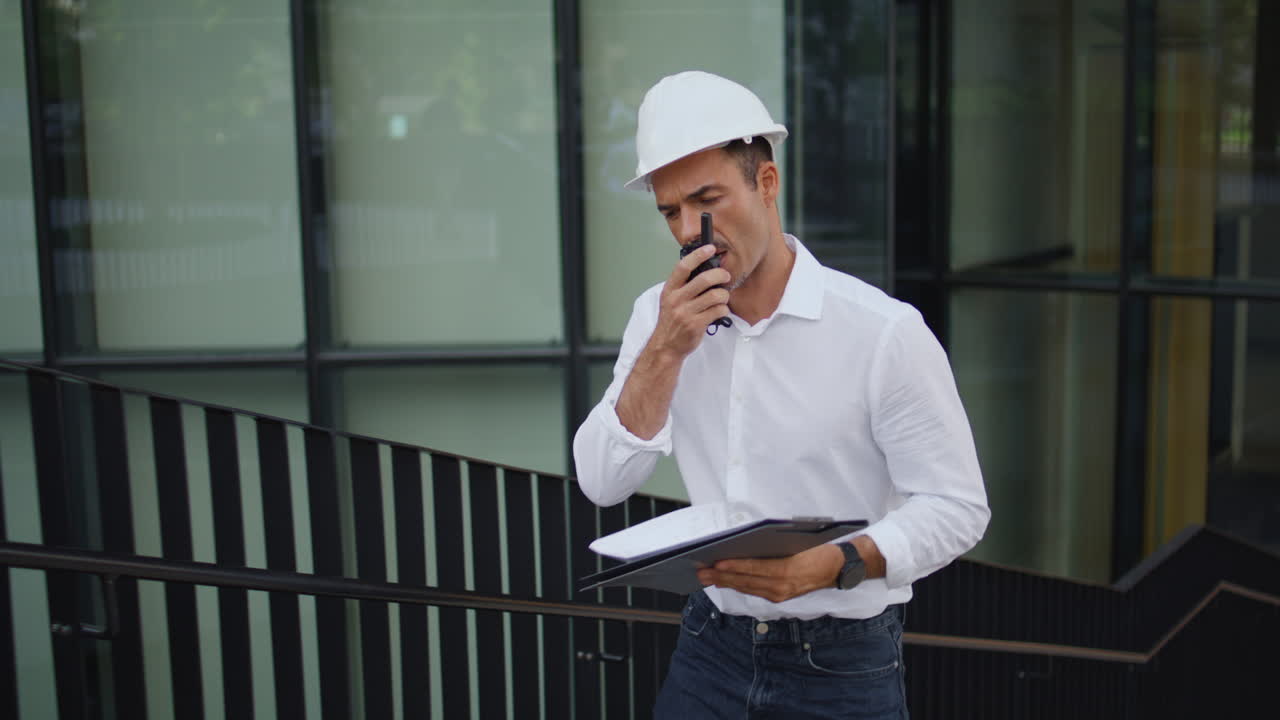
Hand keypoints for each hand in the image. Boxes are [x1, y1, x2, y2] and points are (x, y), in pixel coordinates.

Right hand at [648, 244, 730, 358]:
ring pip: (715, 295)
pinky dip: (723, 310)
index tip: (710, 248)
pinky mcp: (696, 325)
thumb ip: (684, 286)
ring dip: (724, 295)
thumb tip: (705, 268)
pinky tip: (719, 311)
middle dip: (720, 275)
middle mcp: (676, 299)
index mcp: (670, 290)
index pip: (683, 267)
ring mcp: (686, 312)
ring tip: (722, 298)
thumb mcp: (671, 300)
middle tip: (725, 276)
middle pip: (704, 279)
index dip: (698, 255)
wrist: (666, 345)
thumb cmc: (672, 321)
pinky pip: (718, 311)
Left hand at [696, 543, 844, 603]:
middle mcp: (782, 586)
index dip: (735, 566)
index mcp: (787, 570)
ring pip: (747, 588)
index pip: (755, 568)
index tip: (717, 563)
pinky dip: (738, 586)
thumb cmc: (819, 550)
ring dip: (725, 582)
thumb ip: (774, 546)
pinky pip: (754, 591)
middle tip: (702, 571)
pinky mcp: (779, 597)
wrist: (838, 568)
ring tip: (707, 577)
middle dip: (722, 576)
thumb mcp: (798, 543)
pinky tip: (725, 581)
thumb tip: (746, 542)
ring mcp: (780, 594)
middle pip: (746, 581)